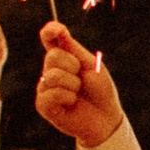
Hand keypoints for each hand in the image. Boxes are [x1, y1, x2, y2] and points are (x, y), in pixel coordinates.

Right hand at [35, 23, 122, 146]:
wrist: (106, 119)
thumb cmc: (100, 92)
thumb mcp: (91, 66)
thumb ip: (74, 49)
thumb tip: (58, 30)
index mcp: (62, 58)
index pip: (49, 39)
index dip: (50, 31)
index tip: (59, 31)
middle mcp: (50, 71)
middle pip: (53, 57)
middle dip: (73, 66)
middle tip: (81, 80)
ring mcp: (45, 88)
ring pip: (51, 76)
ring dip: (72, 84)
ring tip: (78, 93)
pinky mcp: (43, 105)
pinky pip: (49, 95)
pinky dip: (66, 97)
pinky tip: (72, 103)